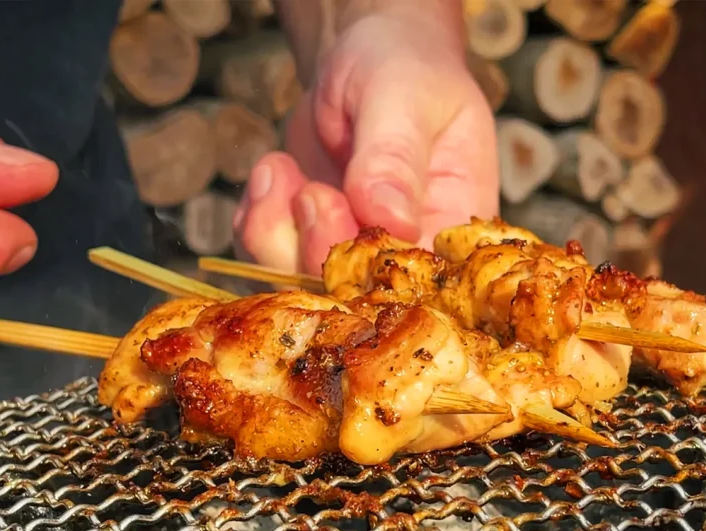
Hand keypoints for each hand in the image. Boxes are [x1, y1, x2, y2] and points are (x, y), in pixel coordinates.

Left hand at [234, 4, 498, 275]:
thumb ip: (395, 156)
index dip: (373, 275)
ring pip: (297, 287)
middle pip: (351, 301)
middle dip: (317, 249)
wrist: (365, 54)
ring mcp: (346, 256)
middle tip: (313, 191)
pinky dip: (254, 220)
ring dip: (274, 234)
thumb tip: (390, 219)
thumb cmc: (403, 68)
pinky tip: (273, 172)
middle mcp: (400, 258)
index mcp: (451, 232)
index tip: (345, 213)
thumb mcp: (404, 97)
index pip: (418, 291)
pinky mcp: (301, 243)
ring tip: (280, 170)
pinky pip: (262, 259)